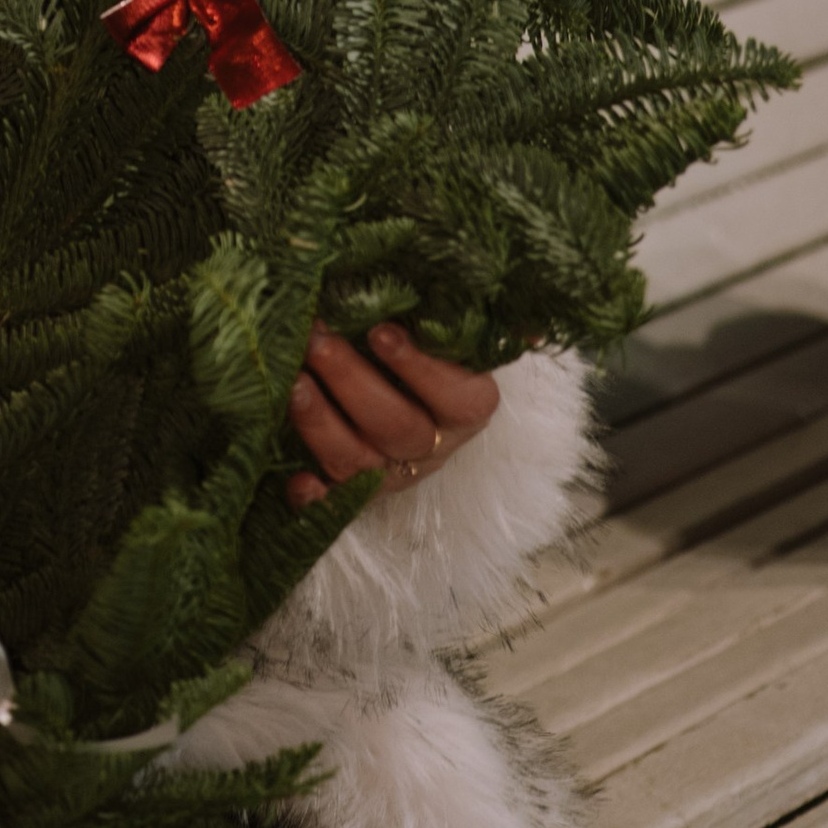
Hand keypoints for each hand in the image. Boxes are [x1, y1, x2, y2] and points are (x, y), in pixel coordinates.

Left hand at [287, 321, 500, 508]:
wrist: (400, 392)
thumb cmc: (426, 351)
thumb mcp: (454, 336)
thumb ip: (484, 326)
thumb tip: (535, 328)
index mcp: (466, 408)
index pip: (456, 396)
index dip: (419, 367)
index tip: (380, 331)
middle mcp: (430, 446)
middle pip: (397, 427)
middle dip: (353, 383)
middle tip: (316, 340)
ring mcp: (389, 470)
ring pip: (360, 461)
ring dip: (322, 424)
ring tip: (292, 382)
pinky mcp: (351, 488)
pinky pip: (334, 501)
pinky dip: (316, 497)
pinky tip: (296, 482)